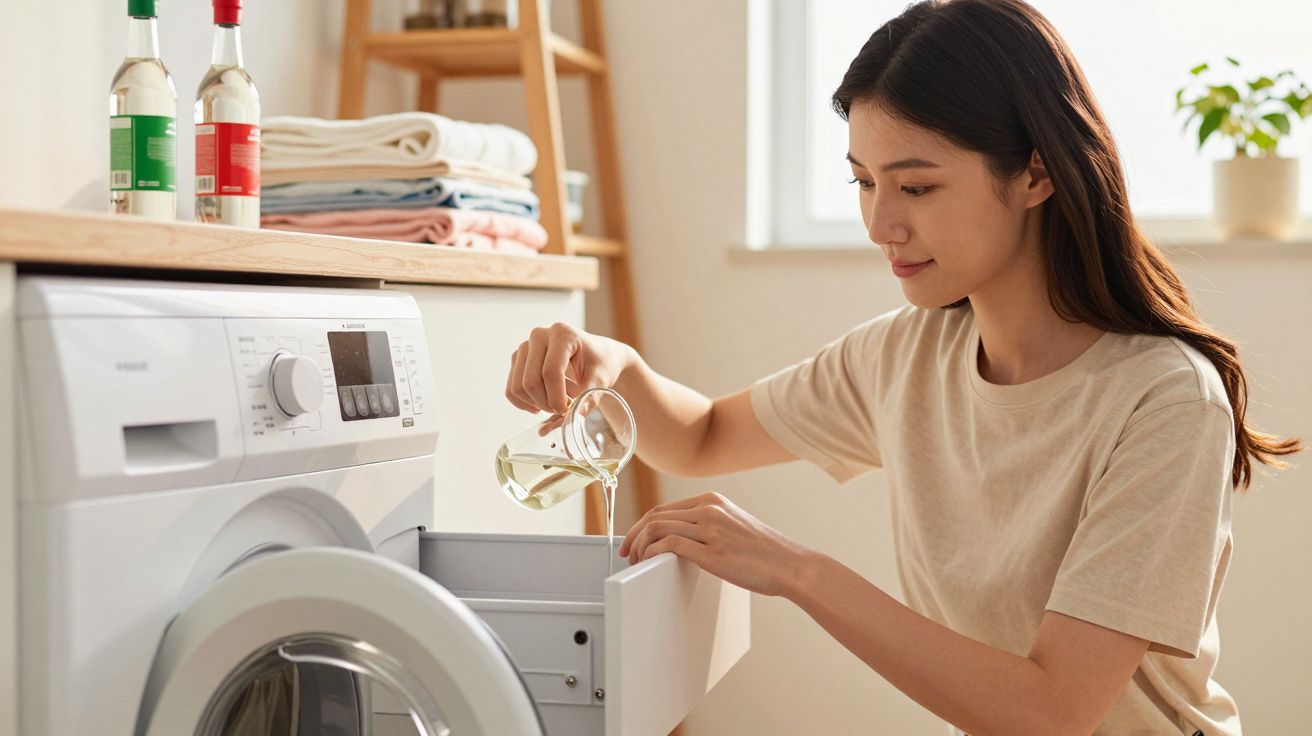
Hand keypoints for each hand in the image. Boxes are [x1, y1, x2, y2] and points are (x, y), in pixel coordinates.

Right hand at [505, 323, 636, 414]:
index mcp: (562, 334)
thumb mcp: (600, 380)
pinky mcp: (518, 359)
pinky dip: (525, 403)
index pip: (550, 371)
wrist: (598, 354)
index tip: (567, 410)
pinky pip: (512, 390)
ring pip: (518, 387)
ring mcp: (525, 347)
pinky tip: (543, 403)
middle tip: (563, 409)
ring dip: (537, 403)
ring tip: (558, 401)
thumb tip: (572, 419)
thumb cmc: (601, 364)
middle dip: (546, 403)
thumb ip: (587, 399)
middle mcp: (539, 335)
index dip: (556, 397)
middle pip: (531, 380)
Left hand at [617, 492, 815, 597]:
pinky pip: (668, 545)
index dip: (643, 524)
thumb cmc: (766, 553)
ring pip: (656, 527)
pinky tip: (649, 563)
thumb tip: (683, 542)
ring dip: (639, 546)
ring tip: (635, 562)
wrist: (791, 565)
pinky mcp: (710, 551)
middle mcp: (709, 509)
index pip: (664, 508)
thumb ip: (710, 527)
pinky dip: (652, 552)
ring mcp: (710, 528)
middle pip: (655, 515)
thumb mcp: (735, 527)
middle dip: (634, 535)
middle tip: (626, 552)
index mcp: (713, 501)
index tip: (635, 540)